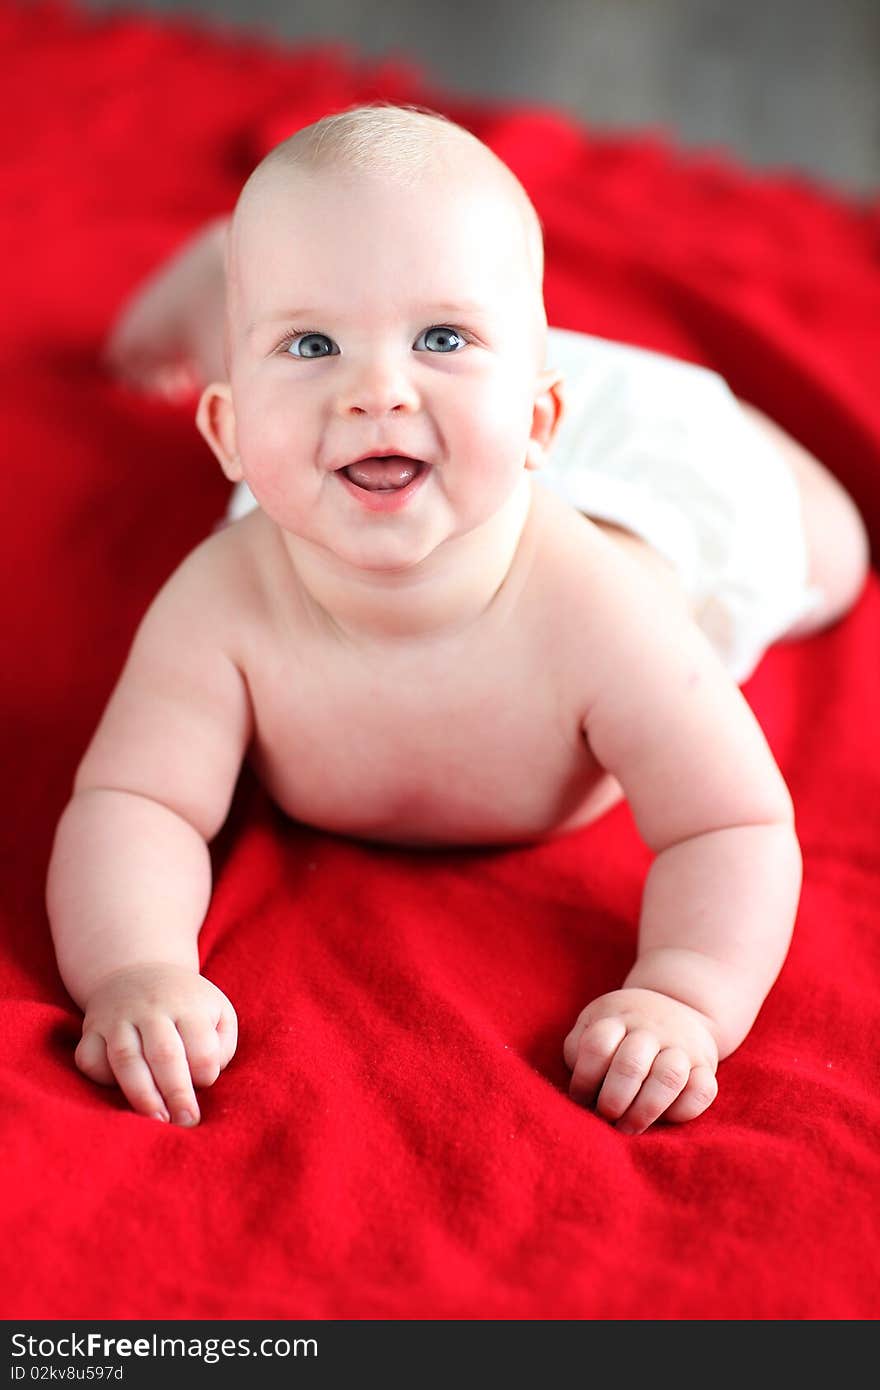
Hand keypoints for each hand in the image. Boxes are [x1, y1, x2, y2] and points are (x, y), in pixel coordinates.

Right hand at [75, 963, 237, 1125]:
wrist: (139, 971)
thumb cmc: (186, 1004)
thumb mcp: (217, 1012)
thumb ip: (222, 1045)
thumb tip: (208, 1075)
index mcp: (188, 1004)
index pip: (201, 1048)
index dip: (205, 1074)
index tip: (204, 1083)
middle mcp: (151, 1007)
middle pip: (164, 1055)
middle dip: (176, 1094)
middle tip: (185, 1121)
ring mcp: (118, 1017)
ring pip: (126, 1059)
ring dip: (142, 1096)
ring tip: (158, 1120)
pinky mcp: (91, 1029)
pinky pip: (90, 1059)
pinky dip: (102, 1078)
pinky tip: (119, 1091)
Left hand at [563, 988, 718, 1133]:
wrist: (676, 1006)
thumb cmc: (623, 1028)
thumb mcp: (595, 1022)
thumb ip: (579, 1049)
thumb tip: (579, 1089)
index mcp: (618, 1017)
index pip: (597, 1046)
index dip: (584, 1078)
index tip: (580, 1098)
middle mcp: (651, 1028)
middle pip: (631, 1065)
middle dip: (613, 1099)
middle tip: (606, 1116)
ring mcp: (682, 1045)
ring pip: (669, 1078)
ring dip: (645, 1109)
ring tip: (629, 1127)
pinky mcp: (706, 1065)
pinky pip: (703, 1090)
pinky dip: (684, 1110)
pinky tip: (664, 1117)